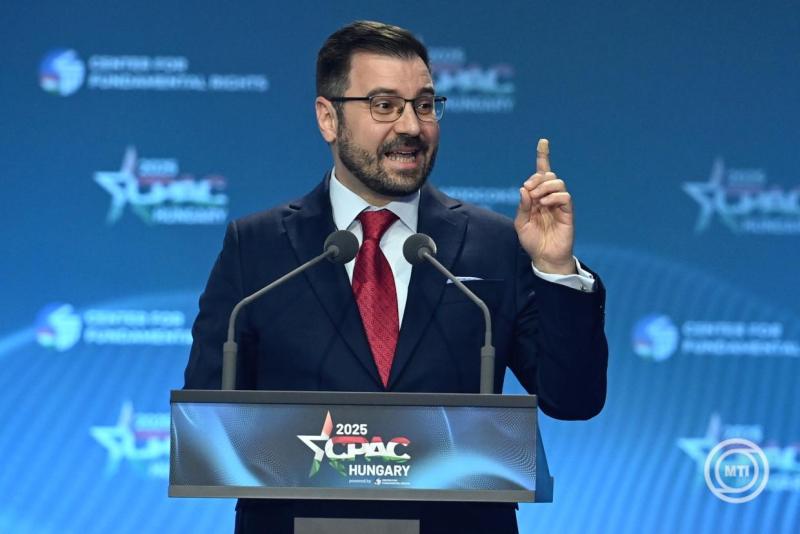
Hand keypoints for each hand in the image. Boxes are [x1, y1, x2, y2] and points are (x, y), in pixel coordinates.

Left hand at [514, 139, 575, 273]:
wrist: (544, 257)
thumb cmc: (532, 241)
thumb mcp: (521, 223)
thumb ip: (522, 205)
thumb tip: (524, 189)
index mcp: (537, 197)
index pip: (541, 173)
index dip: (543, 156)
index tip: (543, 141)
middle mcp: (549, 197)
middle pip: (547, 175)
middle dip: (536, 179)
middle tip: (529, 192)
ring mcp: (559, 204)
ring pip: (557, 182)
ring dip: (545, 187)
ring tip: (538, 200)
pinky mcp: (568, 212)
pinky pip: (564, 196)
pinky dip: (554, 196)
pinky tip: (545, 205)